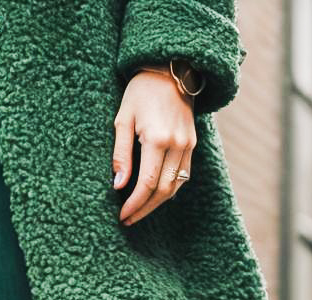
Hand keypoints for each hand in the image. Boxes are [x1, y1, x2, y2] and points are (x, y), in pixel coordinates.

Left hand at [112, 66, 196, 226]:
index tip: (122, 216)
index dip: (134, 204)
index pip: (147, 184)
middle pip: (163, 190)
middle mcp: (177, 144)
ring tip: (138, 211)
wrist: (170, 69)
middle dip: (144, 209)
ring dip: (157, 203)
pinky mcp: (193, 143)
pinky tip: (153, 195)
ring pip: (175, 186)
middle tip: (127, 219)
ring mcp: (188, 144)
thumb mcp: (122, 120)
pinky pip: (183, 175)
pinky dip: (169, 189)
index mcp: (158, 138)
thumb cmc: (140, 92)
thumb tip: (118, 185)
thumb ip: (121, 154)